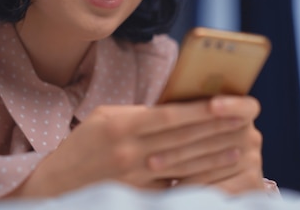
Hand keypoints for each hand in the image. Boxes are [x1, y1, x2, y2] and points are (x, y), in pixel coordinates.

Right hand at [8, 99, 247, 197]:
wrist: (54, 187)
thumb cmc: (82, 148)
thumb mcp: (104, 119)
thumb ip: (138, 114)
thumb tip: (175, 110)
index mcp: (120, 125)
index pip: (169, 116)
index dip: (200, 110)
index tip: (227, 102)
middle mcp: (128, 151)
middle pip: (182, 139)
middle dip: (216, 129)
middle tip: (245, 120)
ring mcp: (133, 178)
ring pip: (182, 162)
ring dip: (213, 154)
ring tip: (239, 145)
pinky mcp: (137, 197)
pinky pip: (172, 184)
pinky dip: (197, 176)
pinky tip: (217, 170)